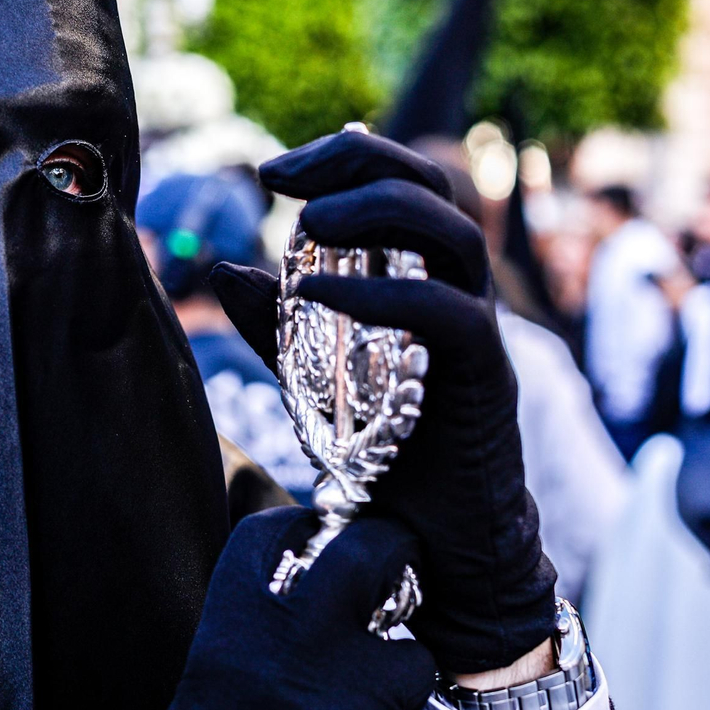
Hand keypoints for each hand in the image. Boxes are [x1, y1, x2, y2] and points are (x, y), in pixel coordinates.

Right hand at [124, 508, 435, 709]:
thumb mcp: (213, 680)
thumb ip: (263, 626)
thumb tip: (321, 577)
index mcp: (234, 627)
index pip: (278, 533)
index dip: (306, 523)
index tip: (322, 527)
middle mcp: (291, 650)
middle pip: (371, 553)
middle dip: (392, 554)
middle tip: (395, 564)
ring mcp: (346, 704)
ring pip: (412, 662)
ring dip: (395, 689)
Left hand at [211, 128, 556, 673]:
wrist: (437, 550)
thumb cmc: (385, 462)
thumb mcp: (313, 380)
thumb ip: (278, 328)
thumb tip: (224, 268)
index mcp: (420, 282)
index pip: (400, 187)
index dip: (344, 159)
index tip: (271, 172)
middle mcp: (456, 295)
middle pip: (435, 189)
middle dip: (359, 162)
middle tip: (285, 176)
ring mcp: (476, 336)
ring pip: (455, 236)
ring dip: (380, 211)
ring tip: (311, 220)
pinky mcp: (485, 384)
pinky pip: (455, 318)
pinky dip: (389, 296)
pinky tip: (324, 296)